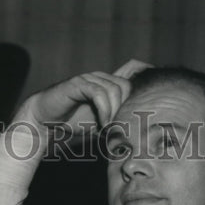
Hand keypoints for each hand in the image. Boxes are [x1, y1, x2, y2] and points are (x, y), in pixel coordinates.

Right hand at [16, 58, 152, 133]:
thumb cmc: (72, 125)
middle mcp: (100, 78)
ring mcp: (88, 79)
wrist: (44, 123)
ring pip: (115, 89)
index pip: (133, 70)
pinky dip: (105, 110)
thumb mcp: (102, 126)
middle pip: (127, 85)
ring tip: (109, 130)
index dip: (146, 73)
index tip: (160, 90)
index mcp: (107, 85)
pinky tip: (102, 124)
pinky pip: (99, 92)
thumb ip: (118, 123)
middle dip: (128, 108)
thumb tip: (140, 135)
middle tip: (121, 129)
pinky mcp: (77, 83)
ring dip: (116, 112)